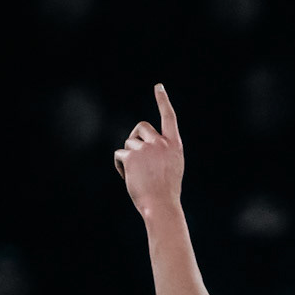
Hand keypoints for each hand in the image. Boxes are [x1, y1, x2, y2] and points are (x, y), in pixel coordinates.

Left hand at [113, 84, 183, 217]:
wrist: (161, 207)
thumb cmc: (166, 193)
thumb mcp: (171, 168)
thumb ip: (160, 152)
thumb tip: (138, 146)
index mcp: (174, 146)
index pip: (169, 118)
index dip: (163, 101)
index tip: (158, 87)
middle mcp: (161, 143)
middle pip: (141, 127)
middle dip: (135, 139)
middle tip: (135, 157)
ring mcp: (146, 148)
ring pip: (129, 143)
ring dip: (128, 157)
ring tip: (136, 175)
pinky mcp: (131, 156)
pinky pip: (119, 154)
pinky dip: (120, 166)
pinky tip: (128, 178)